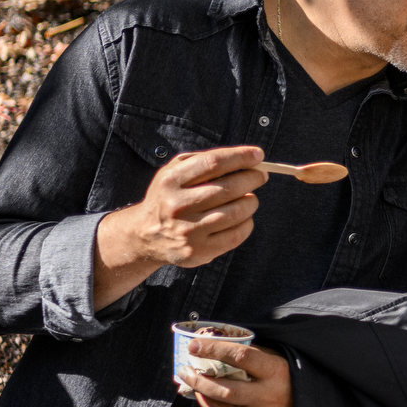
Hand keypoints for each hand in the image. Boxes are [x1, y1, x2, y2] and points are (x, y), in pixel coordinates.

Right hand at [122, 145, 267, 267]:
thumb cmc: (170, 196)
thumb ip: (205, 161)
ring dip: (251, 202)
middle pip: (228, 188)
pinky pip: (236, 235)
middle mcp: (177, 205)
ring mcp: (188, 230)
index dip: (240, 157)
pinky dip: (247, 223)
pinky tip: (243, 218)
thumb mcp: (174, 172)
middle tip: (260, 176)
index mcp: (171, 180)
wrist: (146, 235)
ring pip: (236, 212)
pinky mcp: (198, 251)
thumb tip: (248, 159)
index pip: (213, 163)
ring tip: (250, 198)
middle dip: (252, 179)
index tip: (258, 155)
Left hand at [177, 338, 298, 406]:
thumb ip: (256, 356)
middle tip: (184, 371)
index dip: (215, 350)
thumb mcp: (282, 363)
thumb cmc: (293, 384)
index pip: (241, 357)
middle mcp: (270, 397)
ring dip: (203, 397)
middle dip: (198, 379)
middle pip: (224, 389)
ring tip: (195, 387)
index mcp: (277, 372)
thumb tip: (220, 344)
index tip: (194, 346)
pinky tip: (211, 405)